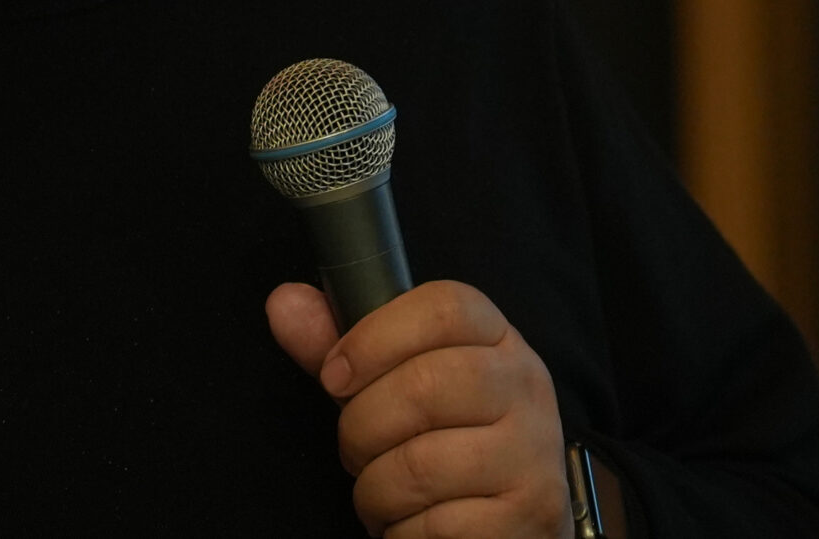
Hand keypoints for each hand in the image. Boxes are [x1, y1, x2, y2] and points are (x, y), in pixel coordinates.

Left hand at [267, 278, 572, 537]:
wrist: (510, 521)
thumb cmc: (444, 442)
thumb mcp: (393, 385)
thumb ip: (343, 347)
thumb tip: (284, 303)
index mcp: (497, 340)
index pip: (446, 307)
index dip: (375, 337)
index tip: (335, 375)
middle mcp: (526, 387)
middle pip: (425, 384)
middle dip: (362, 427)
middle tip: (355, 450)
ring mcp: (534, 453)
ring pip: (421, 463)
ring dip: (375, 489)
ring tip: (381, 492)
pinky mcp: (529, 516)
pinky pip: (436, 525)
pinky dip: (401, 532)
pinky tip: (411, 525)